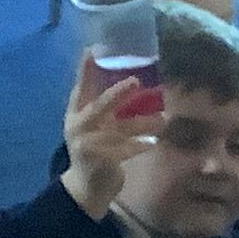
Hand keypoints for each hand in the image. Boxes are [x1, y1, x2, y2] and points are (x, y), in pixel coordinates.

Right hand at [59, 62, 158, 215]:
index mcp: (75, 115)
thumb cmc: (94, 152)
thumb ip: (106, 110)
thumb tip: (134, 85)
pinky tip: (152, 142)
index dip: (84, 70)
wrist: (86, 188)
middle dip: (118, 93)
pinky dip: (140, 145)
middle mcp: (78, 126)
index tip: (91, 49)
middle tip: (136, 80)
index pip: (79, 88)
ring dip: (143, 123)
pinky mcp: (99, 160)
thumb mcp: (94, 127)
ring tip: (163, 119)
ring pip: (120, 128)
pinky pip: (125, 149)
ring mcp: (87, 144)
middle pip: (99, 105)